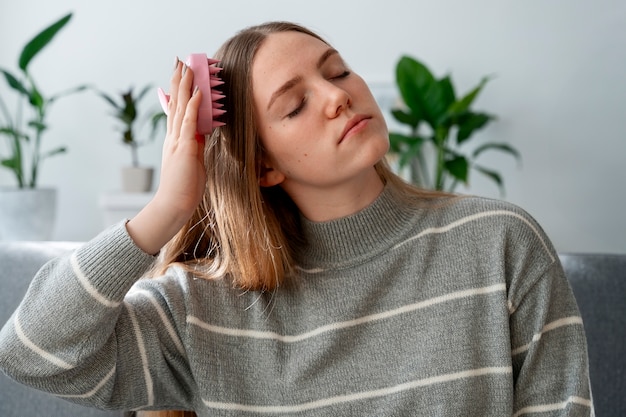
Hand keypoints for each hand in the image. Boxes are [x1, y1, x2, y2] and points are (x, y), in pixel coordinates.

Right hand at [126, 60, 206, 253]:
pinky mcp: (184, 149)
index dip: (178, 91)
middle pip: (175, 103)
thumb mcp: (192, 160)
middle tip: (180, 61)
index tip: (180, 74)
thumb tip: (201, 132)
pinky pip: (189, 123)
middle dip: (178, 81)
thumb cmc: (184, 186)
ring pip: (180, 108)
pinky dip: (193, 107)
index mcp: (175, 139)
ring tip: (187, 68)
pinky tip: (197, 93)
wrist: (174, 204)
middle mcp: (173, 136)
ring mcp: (177, 141)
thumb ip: (195, 144)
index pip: (176, 109)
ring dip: (184, 87)